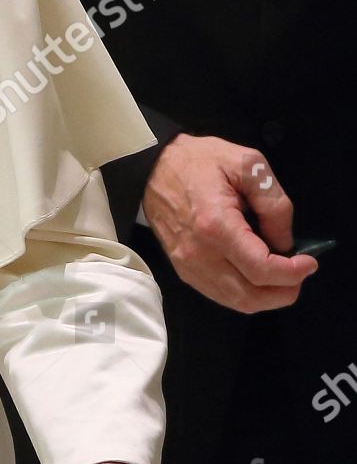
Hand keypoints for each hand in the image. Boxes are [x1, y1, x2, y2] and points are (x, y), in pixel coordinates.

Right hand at [142, 134, 316, 311]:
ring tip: (283, 277)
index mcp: (217, 227)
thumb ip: (273, 204)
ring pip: (236, 302)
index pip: (261, 269)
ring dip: (266, 297)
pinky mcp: (184, 270)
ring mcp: (189, 266)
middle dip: (284, 292)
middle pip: (250, 296)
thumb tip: (285, 242)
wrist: (154, 169)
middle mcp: (200, 255)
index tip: (309, 261)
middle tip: (300, 273)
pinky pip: (220, 295)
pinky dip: (246, 294)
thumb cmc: (200, 161)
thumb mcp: (248, 165)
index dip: (292, 272)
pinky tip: (257, 276)